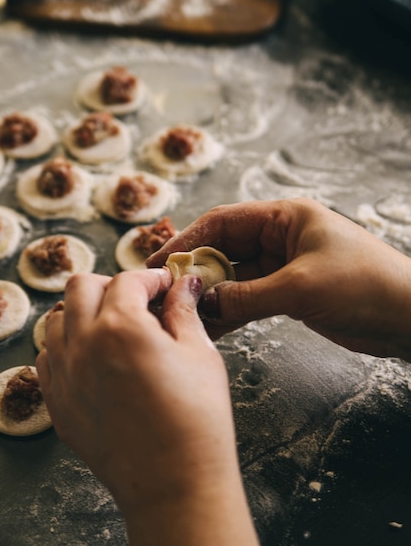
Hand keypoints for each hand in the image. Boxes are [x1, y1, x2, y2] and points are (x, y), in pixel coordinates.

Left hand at [36, 269, 234, 509]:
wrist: (173, 483)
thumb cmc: (196, 420)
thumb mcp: (200, 355)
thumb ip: (184, 312)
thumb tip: (183, 286)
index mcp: (121, 326)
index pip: (128, 280)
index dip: (152, 278)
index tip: (166, 286)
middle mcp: (83, 344)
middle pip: (81, 287)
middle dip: (111, 285)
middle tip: (138, 300)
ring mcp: (64, 375)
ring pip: (56, 319)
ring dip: (82, 312)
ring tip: (112, 327)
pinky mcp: (58, 404)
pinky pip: (47, 358)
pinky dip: (66, 347)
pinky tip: (93, 358)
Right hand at [147, 198, 410, 359]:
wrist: (409, 317)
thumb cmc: (365, 286)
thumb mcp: (300, 287)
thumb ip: (247, 295)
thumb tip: (203, 304)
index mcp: (285, 218)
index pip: (223, 222)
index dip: (188, 240)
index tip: (160, 262)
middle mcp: (281, 237)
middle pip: (225, 249)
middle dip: (196, 271)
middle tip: (165, 293)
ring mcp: (284, 266)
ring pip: (235, 278)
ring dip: (212, 296)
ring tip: (181, 315)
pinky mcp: (290, 293)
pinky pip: (250, 299)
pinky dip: (231, 312)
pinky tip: (210, 328)